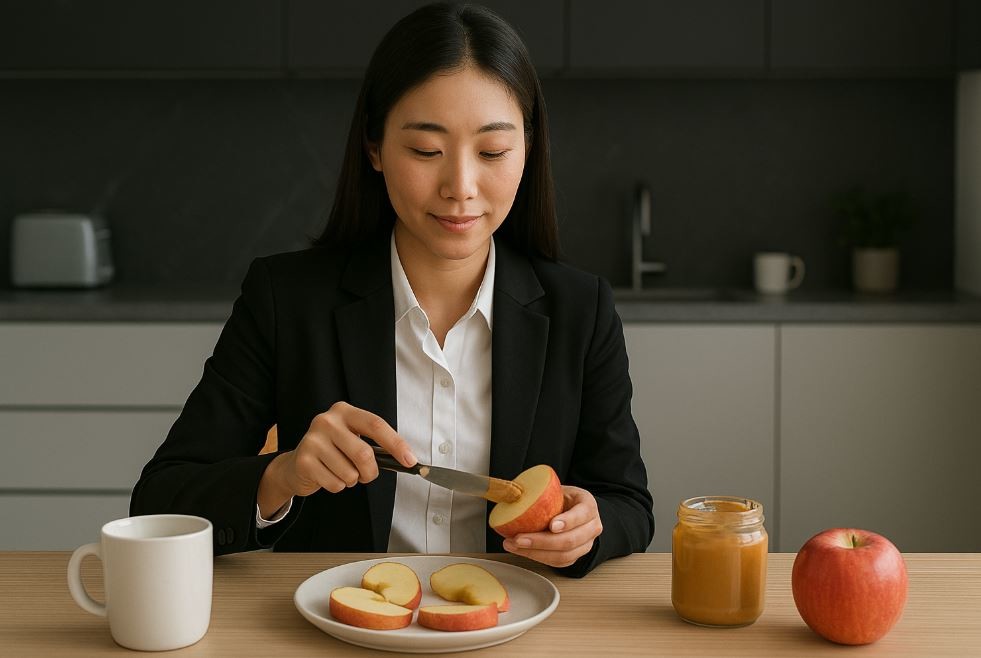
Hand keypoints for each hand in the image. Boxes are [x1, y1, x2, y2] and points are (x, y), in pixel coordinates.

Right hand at [258, 402, 415, 516]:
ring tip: (340, 472)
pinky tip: (327, 476)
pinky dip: (337, 487)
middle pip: (364, 453)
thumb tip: (406, 459)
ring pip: (350, 473)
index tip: (410, 460)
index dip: (396, 444)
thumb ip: (374, 444)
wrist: (296, 465)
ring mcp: (313, 440)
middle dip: (370, 472)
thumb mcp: (352, 439)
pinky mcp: (304, 460)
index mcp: (344, 411)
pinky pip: (335, 484)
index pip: (376, 425)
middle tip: (366, 475)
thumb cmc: (333, 452)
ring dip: (352, 480)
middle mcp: (327, 421)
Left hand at [501, 486, 602, 567]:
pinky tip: (521, 550)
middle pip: (570, 540)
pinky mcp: (575, 556)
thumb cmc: (562, 498)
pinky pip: (557, 563)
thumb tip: (514, 493)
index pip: (582, 514)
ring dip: (536, 553)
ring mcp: (586, 544)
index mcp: (588, 505)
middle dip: (542, 542)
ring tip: (514, 545)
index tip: (551, 525)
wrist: (572, 509)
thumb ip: (542, 491)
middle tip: (519, 538)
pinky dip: (537, 557)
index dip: (568, 521)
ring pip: (563, 556)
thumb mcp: (556, 488)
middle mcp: (592, 527)